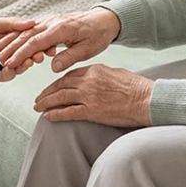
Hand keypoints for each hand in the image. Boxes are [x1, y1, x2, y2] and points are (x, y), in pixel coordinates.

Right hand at [0, 8, 120, 73]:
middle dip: (9, 48)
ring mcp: (49, 21)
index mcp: (60, 29)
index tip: (9, 63)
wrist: (104, 19)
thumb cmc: (98, 34)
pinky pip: (30, 30)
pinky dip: (17, 36)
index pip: (35, 42)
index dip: (21, 54)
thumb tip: (53, 67)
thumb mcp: (88, 49)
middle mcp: (52, 23)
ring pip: (25, 32)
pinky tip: (9, 42)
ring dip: (9, 41)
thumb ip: (69, 57)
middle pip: (25, 36)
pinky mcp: (49, 22)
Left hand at [0, 18, 45, 80]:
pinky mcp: (6, 73)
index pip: (32, 37)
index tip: (50, 39)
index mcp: (14, 36)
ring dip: (32, 59)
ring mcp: (11, 61)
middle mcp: (15, 49)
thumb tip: (30, 22)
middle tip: (44, 51)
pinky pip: (16, 71)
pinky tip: (24, 64)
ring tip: (35, 58)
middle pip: (32, 50)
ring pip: (26, 61)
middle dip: (40, 51)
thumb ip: (13, 24)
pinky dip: (21, 67)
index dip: (41, 38)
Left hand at [33, 64, 153, 126]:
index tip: (52, 88)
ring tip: (38, 107)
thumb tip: (92, 80)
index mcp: (94, 69)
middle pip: (61, 85)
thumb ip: (100, 75)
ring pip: (61, 97)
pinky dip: (56, 114)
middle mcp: (88, 81)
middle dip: (47, 92)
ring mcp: (89, 96)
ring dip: (46, 102)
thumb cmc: (136, 87)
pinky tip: (48, 117)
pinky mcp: (92, 111)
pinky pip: (68, 112)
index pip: (70, 75)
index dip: (58, 82)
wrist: (147, 100)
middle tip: (38, 98)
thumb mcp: (115, 73)